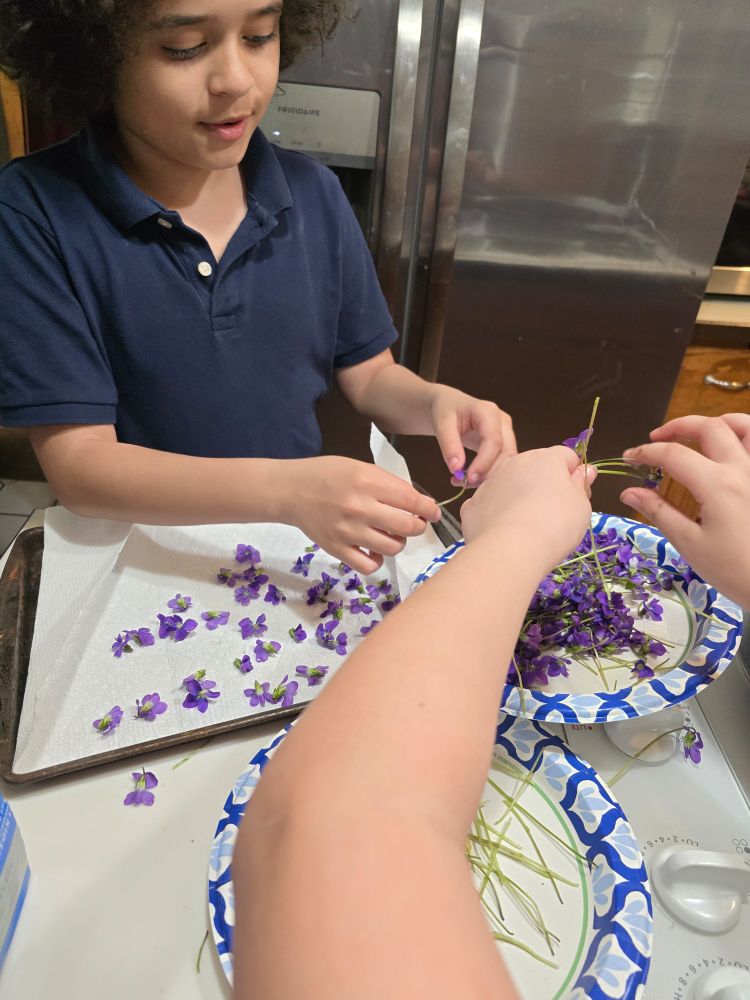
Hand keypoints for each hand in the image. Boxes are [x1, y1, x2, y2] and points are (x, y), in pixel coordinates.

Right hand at [285, 456, 440, 574]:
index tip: (433, 512)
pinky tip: (373, 549)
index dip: (430, 509)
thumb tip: (420, 503)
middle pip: (408, 527)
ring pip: (392, 548)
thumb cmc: (328, 475)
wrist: (291, 491)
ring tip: (390, 533)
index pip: (412, 501)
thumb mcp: (361, 467)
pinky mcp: (337, 550)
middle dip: (418, 526)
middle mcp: (359, 508)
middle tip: (414, 522)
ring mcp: (348, 532)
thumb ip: (390, 484)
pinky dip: (377, 559)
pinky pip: (370, 566)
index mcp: (367, 483)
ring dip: (398, 542)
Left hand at [430, 387, 516, 485]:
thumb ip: (449, 445)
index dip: (484, 462)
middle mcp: (502, 422)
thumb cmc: (446, 410)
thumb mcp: (442, 424)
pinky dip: (486, 474)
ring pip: (506, 461)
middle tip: (465, 484)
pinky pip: (501, 463)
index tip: (469, 478)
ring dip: (487, 476)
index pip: (494, 441)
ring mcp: (506, 433)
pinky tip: (468, 478)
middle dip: (488, 472)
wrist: (450, 405)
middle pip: (506, 453)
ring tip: (462, 482)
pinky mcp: (503, 444)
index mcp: (488, 412)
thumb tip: (456, 469)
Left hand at [460, 446, 593, 567]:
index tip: (577, 497)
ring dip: (518, 497)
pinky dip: (496, 514)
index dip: (574, 475)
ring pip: (509, 484)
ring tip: (526, 525)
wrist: (510, 549)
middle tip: (552, 514)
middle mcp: (515, 462)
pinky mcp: (472, 504)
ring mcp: (490, 482)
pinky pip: (489, 504)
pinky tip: (503, 532)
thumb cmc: (555, 524)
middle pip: (535, 467)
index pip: (566, 456)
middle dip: (544, 484)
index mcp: (546, 458)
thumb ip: (580, 484)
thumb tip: (584, 470)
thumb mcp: (581, 506)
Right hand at [620, 414, 749, 608]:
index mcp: (717, 485)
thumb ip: (659, 512)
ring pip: (744, 426)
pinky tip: (731, 449)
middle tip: (657, 438)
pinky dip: (744, 436)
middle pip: (709, 428)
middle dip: (678, 426)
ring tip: (699, 433)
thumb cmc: (735, 570)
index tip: (629, 459)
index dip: (646, 453)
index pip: (673, 454)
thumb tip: (629, 491)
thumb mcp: (691, 544)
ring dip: (717, 422)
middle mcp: (742, 468)